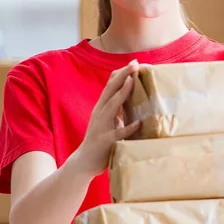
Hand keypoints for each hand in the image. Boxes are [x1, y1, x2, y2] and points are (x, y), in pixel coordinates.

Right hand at [76, 59, 140, 176]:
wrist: (84, 161)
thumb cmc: (101, 139)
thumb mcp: (109, 119)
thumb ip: (118, 107)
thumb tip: (132, 94)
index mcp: (102, 107)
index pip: (111, 85)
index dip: (121, 73)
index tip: (134, 61)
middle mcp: (100, 113)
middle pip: (110, 90)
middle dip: (123, 75)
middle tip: (135, 63)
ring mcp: (101, 126)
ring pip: (112, 106)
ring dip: (122, 92)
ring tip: (133, 81)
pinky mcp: (105, 141)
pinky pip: (118, 133)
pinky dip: (128, 127)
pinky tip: (139, 122)